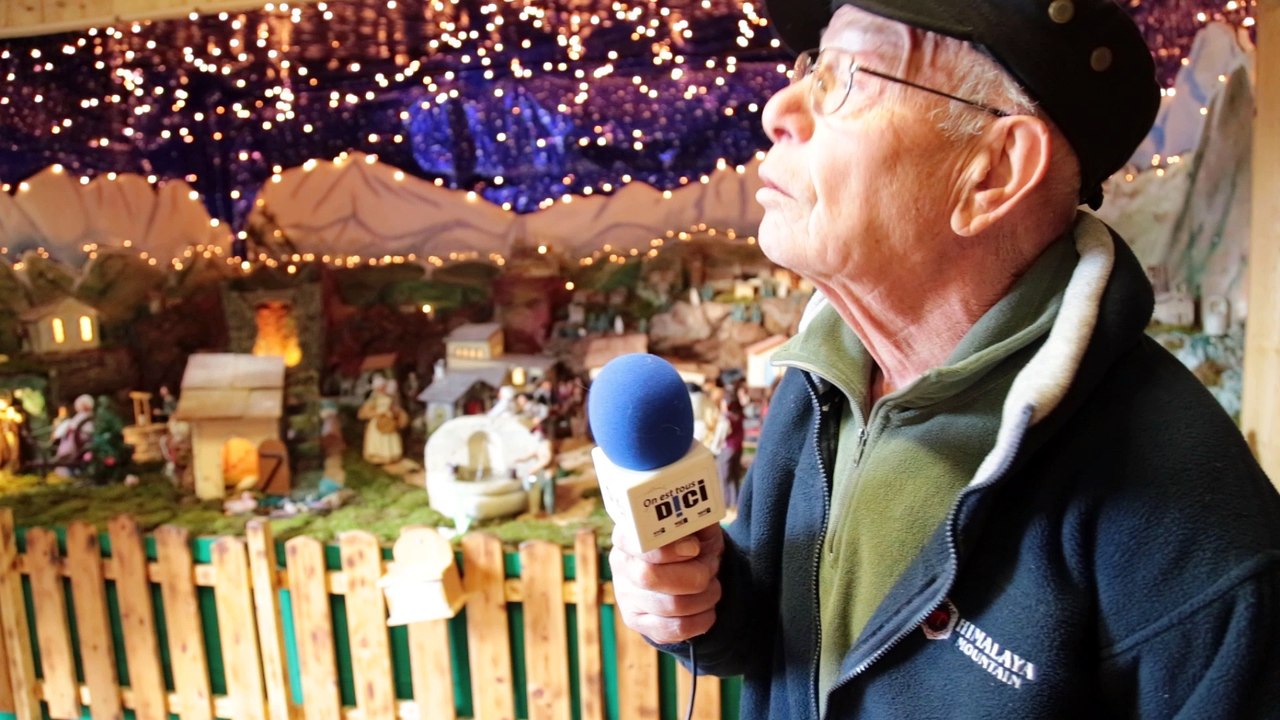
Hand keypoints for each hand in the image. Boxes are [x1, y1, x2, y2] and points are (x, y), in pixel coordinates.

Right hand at [609, 524, 723, 644]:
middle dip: (693, 574)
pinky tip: (708, 609)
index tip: (693, 548)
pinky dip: (702, 620)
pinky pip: (676, 629)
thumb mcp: (696, 524)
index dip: (666, 549)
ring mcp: (627, 598)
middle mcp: (622, 566)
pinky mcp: (639, 623)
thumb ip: (695, 518)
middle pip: (650, 577)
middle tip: (710, 568)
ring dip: (704, 597)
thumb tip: (698, 519)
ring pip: (670, 606)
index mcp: (628, 535)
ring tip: (713, 587)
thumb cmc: (692, 542)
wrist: (691, 571)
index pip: (635, 543)